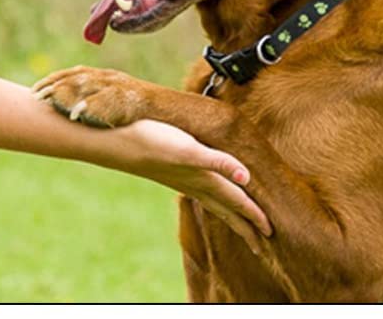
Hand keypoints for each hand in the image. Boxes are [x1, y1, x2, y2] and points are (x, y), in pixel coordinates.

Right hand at [105, 117, 271, 250]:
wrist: (112, 140)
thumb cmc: (149, 140)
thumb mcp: (187, 149)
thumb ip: (217, 162)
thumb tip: (247, 177)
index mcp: (202, 177)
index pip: (235, 199)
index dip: (253, 215)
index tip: (270, 232)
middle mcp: (193, 181)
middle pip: (225, 208)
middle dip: (244, 225)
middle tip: (262, 243)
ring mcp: (180, 179)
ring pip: (212, 202)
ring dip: (229, 214)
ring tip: (240, 226)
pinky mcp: (169, 171)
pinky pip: (198, 191)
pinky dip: (210, 198)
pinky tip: (205, 195)